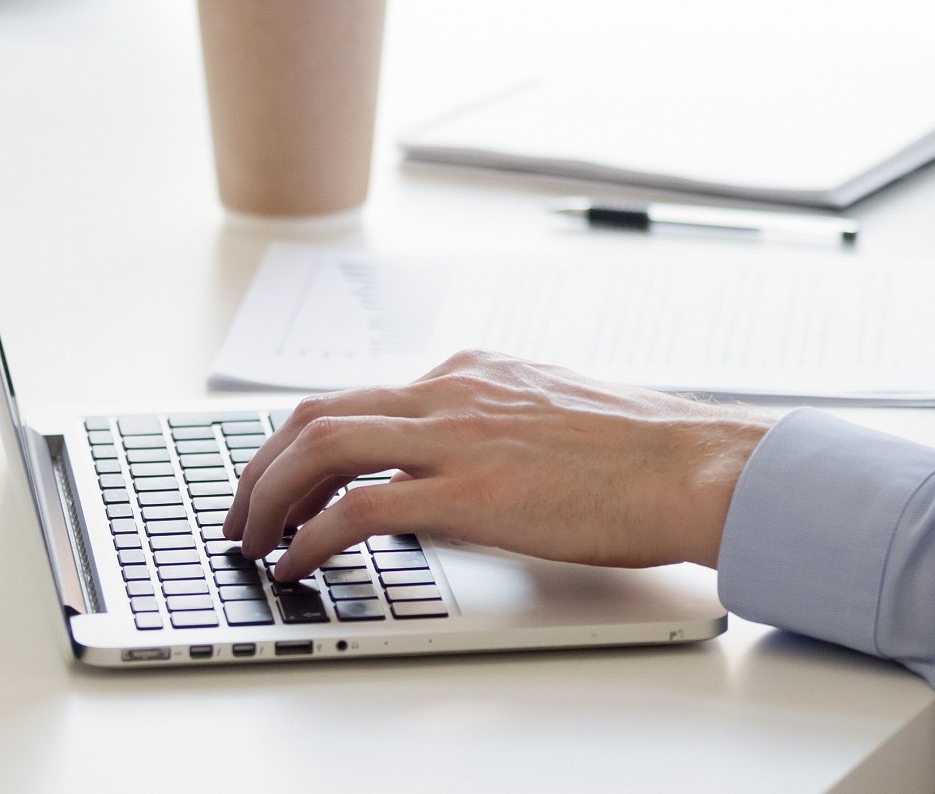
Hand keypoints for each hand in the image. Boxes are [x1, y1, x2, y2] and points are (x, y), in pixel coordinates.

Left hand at [223, 351, 774, 580]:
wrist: (694, 465)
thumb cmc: (642, 454)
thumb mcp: (549, 418)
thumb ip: (490, 431)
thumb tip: (447, 477)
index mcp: (474, 371)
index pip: (360, 396)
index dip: (303, 443)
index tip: (281, 481)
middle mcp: (454, 390)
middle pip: (317, 412)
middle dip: (260, 466)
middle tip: (241, 514)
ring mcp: (459, 435)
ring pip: (321, 444)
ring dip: (269, 496)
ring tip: (253, 542)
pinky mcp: (471, 489)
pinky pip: (359, 505)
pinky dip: (312, 536)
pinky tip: (299, 563)